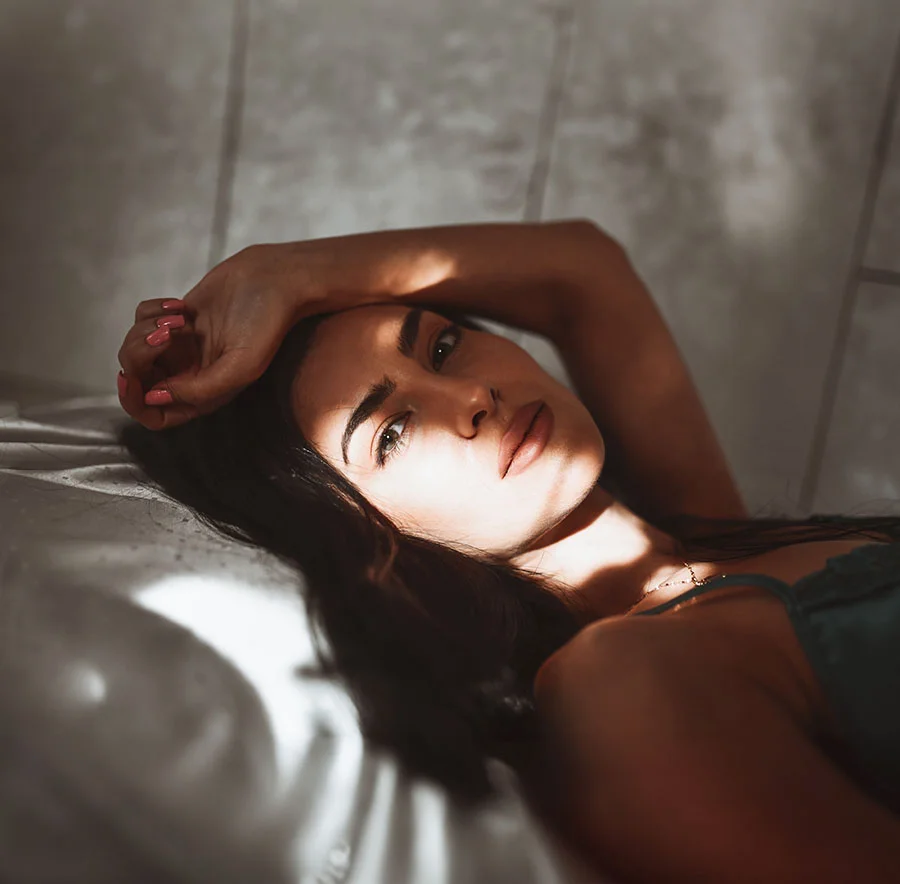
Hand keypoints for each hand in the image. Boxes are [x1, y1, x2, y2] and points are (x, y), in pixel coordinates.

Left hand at [117, 244, 321, 429]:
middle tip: (163, 335)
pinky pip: (142, 319)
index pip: (156, 415)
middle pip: (139, 378)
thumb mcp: (242, 366)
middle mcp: (189, 373)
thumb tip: (154, 398)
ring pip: (136, 346)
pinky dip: (152, 310)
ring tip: (178, 318)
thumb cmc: (267, 323)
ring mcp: (180, 345)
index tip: (130, 379)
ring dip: (147, 329)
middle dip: (140, 355)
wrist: (274, 279)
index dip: (135, 402)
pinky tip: (180, 307)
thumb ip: (200, 391)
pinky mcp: (175, 318)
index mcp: (204, 393)